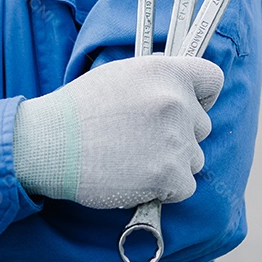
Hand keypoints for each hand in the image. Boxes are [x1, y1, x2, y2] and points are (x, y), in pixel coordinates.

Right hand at [12, 55, 223, 208]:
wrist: (49, 144)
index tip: (189, 108)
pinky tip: (135, 178)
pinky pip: (184, 187)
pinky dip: (164, 190)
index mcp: (165, 71)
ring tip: (132, 159)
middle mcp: (176, 101)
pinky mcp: (169, 174)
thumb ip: (155, 79)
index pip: (212, 79)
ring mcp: (175, 138)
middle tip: (141, 141)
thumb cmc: (79, 111)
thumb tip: (177, 88)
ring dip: (171, 164)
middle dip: (179, 136)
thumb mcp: (119, 75)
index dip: (203, 97)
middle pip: (202, 126)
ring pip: (194, 159)